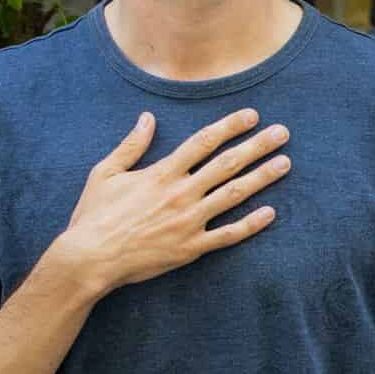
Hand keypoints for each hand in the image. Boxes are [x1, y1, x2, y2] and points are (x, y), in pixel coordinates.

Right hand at [54, 108, 291, 293]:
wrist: (89, 259)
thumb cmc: (93, 216)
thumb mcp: (105, 173)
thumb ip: (130, 145)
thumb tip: (147, 118)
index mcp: (161, 173)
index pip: (203, 142)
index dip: (230, 126)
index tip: (252, 115)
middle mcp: (180, 193)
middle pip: (227, 164)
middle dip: (257, 146)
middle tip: (283, 133)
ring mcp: (189, 221)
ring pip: (234, 195)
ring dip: (262, 178)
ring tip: (285, 164)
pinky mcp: (191, 247)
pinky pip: (228, 234)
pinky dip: (251, 224)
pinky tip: (271, 212)